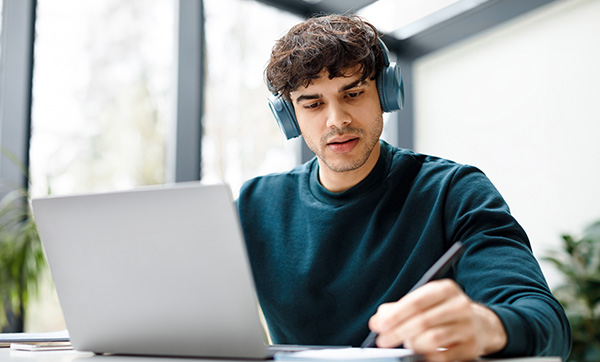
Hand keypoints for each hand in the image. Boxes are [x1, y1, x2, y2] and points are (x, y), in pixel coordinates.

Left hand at [368, 279, 506, 360]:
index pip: (416, 302)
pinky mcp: (471, 347)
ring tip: (405, 345)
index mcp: (446, 289)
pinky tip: (419, 354)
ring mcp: (467, 327)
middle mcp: (460, 305)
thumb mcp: (425, 302)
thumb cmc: (444, 311)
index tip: (379, 326)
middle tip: (383, 341)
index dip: (395, 315)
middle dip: (398, 333)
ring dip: (413, 344)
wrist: (481, 324)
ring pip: (433, 340)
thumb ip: (398, 309)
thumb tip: (377, 321)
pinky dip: (426, 357)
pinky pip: (443, 357)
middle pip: (423, 321)